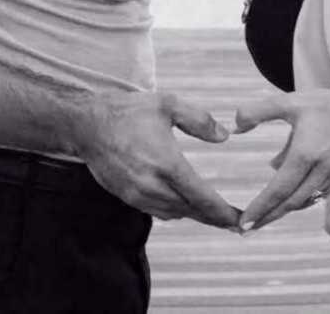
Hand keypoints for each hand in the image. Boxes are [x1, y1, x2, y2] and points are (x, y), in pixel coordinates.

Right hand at [72, 90, 240, 228]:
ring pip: (175, 213)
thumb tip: (225, 136)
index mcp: (167, 164)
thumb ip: (199, 120)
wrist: (87, 126)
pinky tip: (185, 205)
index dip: (224, 212)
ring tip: (216, 216)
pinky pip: (158, 211)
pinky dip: (176, 210)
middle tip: (238, 224)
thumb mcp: (167, 104)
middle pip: (192, 211)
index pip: (202, 198)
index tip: (241, 220)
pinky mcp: (128, 197)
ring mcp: (138, 195)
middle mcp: (153, 185)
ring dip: (196, 215)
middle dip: (216, 218)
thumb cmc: (128, 111)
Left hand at [234, 89, 329, 230]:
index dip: (261, 207)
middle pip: (290, 202)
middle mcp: (320, 169)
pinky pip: (315, 196)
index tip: (244, 221)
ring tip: (260, 219)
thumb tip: (235, 128)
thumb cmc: (322, 105)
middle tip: (245, 229)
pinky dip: (297, 202)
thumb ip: (257, 111)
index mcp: (305, 153)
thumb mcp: (287, 102)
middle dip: (267, 217)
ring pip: (303, 202)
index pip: (279, 188)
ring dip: (281, 212)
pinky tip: (284, 200)